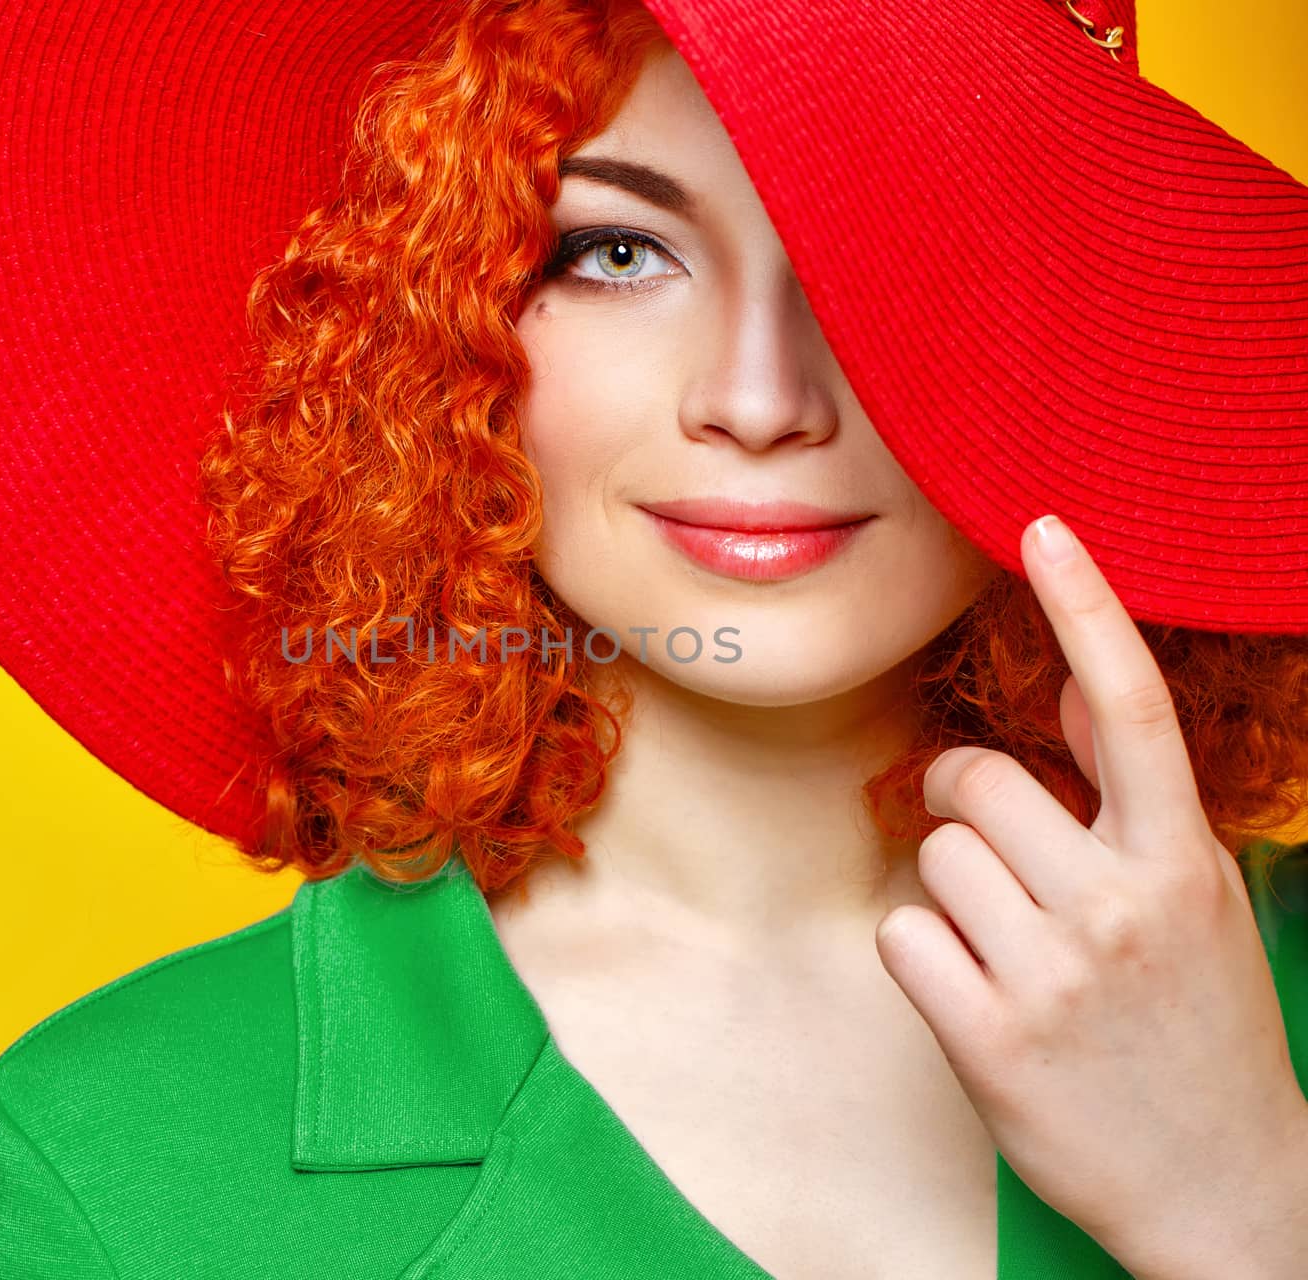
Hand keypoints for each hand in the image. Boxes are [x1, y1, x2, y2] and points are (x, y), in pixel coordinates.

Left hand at [874, 513, 1307, 1279]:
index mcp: (1182, 859)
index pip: (1135, 708)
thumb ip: (1132, 796)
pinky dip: (923, 955)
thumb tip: (1087, 693)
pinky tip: (975, 995)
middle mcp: (1123, 903)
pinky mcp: (991, 1037)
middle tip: (1002, 863)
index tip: (1045, 528)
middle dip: (967, 806)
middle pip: (976, 778)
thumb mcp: (1194, 898)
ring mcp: (1056, 973)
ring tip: (1008, 949)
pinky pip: (902, 932)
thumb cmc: (1195, 1024)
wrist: (1225, 1188)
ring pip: (934, 854)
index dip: (1088, 608)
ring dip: (950, 890)